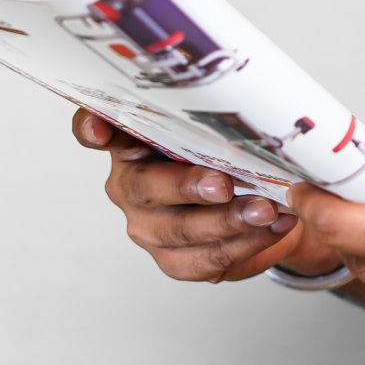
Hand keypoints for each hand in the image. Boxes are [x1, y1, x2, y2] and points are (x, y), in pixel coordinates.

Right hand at [70, 108, 341, 282]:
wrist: (260, 202)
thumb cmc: (229, 153)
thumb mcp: (221, 126)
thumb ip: (214, 116)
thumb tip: (248, 104)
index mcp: (132, 141)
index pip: (96, 129)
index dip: (92, 128)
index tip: (101, 131)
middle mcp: (131, 184)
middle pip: (145, 187)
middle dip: (188, 185)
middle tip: (224, 183)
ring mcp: (148, 225)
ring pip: (180, 229)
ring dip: (228, 221)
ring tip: (266, 210)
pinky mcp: (173, 258)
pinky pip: (203, 259)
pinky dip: (243, 244)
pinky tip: (272, 228)